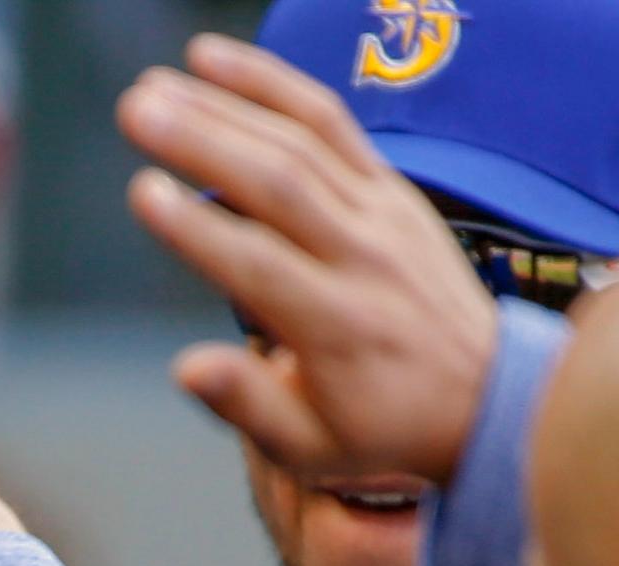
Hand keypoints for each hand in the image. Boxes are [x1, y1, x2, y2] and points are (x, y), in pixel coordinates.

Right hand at [120, 32, 496, 490]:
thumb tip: (185, 368)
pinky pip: (332, 124)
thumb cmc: (376, 428)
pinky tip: (215, 63)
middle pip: (279, 184)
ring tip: (156, 85)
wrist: (483, 395)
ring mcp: (381, 214)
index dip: (197, 229)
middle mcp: (363, 257)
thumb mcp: (308, 449)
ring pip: (302, 142)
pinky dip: (274, 87)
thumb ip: (247, 405)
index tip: (141, 193)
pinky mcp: (388, 188)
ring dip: (227, 104)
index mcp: (337, 326)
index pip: (259, 265)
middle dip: (203, 141)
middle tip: (136, 110)